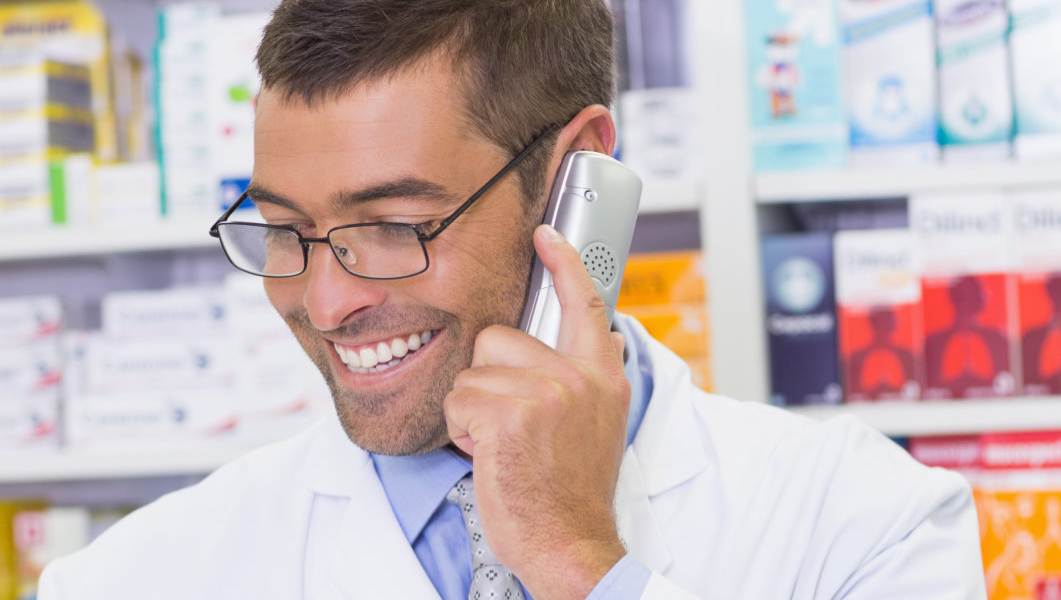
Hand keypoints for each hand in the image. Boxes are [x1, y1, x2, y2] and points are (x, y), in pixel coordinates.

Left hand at [444, 224, 632, 599]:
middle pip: (499, 338)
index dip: (562, 263)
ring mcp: (546, 393)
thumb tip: (583, 341)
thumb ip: (584, 378)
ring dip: (473, 411)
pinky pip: (458, 401)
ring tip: (502, 445)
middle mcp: (579, 377)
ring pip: (472, 373)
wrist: (570, 543)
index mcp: (603, 375)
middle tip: (511, 424)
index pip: (585, 303)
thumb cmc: (572, 492)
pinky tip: (489, 456)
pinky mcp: (509, 415)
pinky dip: (461, 432)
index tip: (544, 234)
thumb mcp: (597, 424)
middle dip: (488, 378)